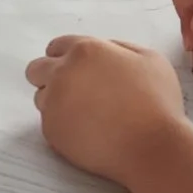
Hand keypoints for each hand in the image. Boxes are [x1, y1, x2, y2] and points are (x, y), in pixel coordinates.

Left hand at [25, 36, 187, 182]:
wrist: (151, 146)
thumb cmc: (157, 102)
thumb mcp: (149, 59)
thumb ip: (119, 48)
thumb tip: (104, 49)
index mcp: (85, 51)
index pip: (56, 46)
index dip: (66, 58)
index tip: (76, 70)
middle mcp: (62, 74)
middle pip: (35, 69)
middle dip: (49, 76)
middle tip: (73, 91)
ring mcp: (53, 103)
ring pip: (41, 97)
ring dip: (57, 102)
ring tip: (88, 115)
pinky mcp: (51, 131)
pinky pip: (48, 123)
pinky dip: (63, 126)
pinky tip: (88, 131)